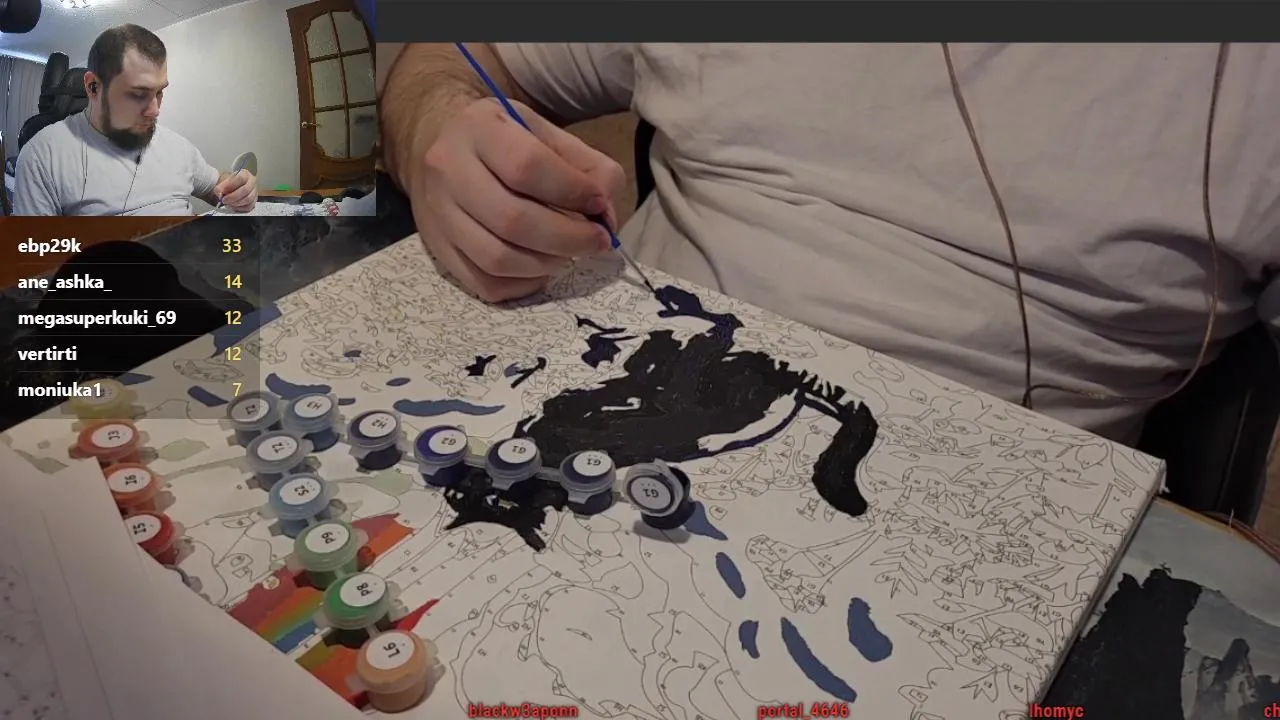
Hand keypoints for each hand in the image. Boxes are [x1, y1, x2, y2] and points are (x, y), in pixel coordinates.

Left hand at [215, 169, 257, 211]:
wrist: (232, 187)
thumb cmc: (229, 183)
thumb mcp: (222, 182)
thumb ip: (220, 188)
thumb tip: (220, 194)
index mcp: (245, 174)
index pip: (240, 178)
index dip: (231, 185)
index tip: (223, 191)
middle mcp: (252, 182)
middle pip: (245, 190)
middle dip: (233, 197)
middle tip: (224, 200)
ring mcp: (254, 192)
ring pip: (248, 199)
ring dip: (236, 203)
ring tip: (228, 203)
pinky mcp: (254, 201)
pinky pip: (248, 207)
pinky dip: (239, 208)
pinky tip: (233, 206)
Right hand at [405, 98, 625, 302]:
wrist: (439, 146)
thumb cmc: (506, 141)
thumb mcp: (548, 134)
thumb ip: (589, 169)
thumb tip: (606, 218)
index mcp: (479, 128)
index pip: (527, 166)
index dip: (572, 192)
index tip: (597, 204)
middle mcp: (448, 169)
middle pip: (512, 220)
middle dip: (568, 238)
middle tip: (595, 241)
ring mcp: (438, 213)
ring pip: (497, 259)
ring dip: (546, 264)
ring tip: (567, 253)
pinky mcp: (438, 249)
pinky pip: (485, 283)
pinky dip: (523, 284)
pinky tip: (540, 267)